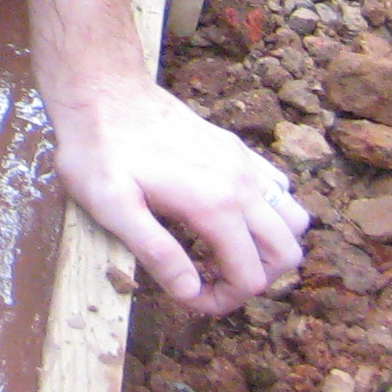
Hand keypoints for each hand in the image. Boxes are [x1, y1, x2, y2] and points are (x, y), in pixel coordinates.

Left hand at [45, 80, 308, 316]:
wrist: (101, 89)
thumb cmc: (98, 150)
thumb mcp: (111, 207)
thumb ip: (156, 253)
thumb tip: (191, 292)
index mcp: (214, 204)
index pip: (250, 278)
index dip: (223, 301)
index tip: (189, 298)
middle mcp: (242, 183)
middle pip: (287, 254)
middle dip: (254, 279)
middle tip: (209, 279)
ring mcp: (243, 162)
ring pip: (293, 220)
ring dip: (268, 246)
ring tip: (220, 251)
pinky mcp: (236, 149)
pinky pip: (278, 188)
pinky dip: (267, 213)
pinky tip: (224, 216)